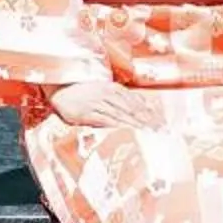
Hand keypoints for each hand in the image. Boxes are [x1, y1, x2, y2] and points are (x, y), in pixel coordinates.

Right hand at [46, 81, 164, 129]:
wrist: (61, 88)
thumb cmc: (85, 91)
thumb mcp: (105, 89)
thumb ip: (123, 96)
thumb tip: (143, 103)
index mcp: (114, 89)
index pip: (136, 101)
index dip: (149, 113)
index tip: (160, 123)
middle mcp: (108, 94)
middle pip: (131, 109)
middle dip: (145, 120)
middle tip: (158, 131)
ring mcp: (97, 103)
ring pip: (120, 114)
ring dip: (134, 124)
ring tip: (146, 133)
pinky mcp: (87, 113)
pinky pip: (104, 119)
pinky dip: (115, 125)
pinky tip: (124, 132)